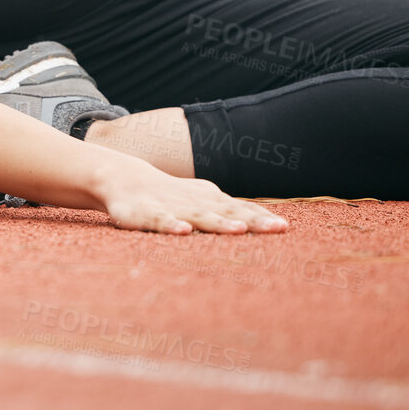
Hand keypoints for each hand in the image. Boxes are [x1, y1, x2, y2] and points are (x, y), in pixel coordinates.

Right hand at [89, 158, 288, 234]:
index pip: (241, 210)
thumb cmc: (168, 194)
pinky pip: (162, 221)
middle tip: (279, 229)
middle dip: (254, 221)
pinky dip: (173, 226)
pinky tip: (184, 232)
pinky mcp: (148, 214)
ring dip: (220, 223)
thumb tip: (262, 223)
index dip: (262, 218)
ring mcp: (173, 207)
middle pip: (229, 213)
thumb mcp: (200, 200)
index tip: (285, 228)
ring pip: (200, 216)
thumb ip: (226, 212)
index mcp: (210, 200)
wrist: (122, 177)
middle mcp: (196, 202)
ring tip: (239, 230)